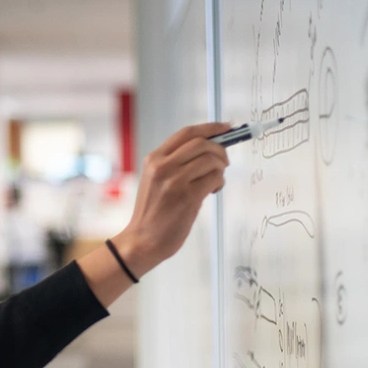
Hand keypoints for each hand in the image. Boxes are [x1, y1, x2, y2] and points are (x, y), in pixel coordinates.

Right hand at [113, 122, 229, 275]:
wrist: (142, 240)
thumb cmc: (152, 212)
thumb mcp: (155, 179)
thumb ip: (175, 162)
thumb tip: (209, 147)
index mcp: (154, 159)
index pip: (186, 133)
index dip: (210, 128)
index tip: (226, 128)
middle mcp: (162, 166)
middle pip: (202, 143)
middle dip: (220, 150)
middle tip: (223, 162)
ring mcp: (174, 181)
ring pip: (211, 160)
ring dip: (220, 169)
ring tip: (214, 181)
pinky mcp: (187, 197)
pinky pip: (214, 178)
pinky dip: (219, 183)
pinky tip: (211, 191)